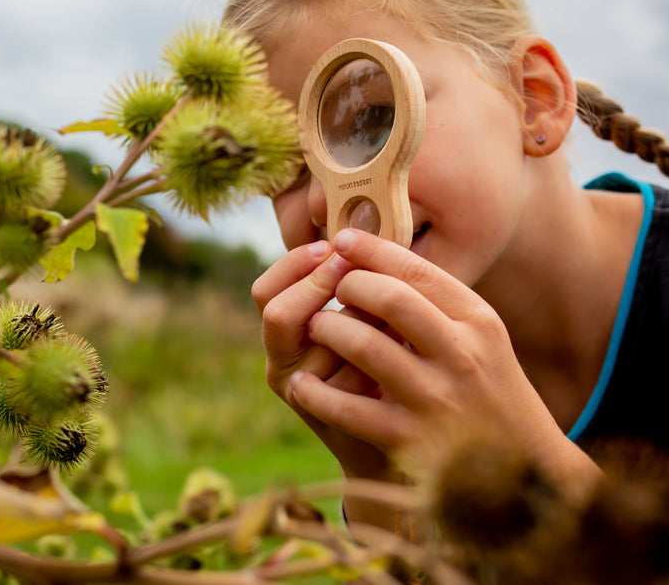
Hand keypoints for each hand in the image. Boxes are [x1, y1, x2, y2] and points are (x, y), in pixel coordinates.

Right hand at [252, 239, 401, 482]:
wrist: (403, 432)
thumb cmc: (387, 360)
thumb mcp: (366, 316)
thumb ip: (356, 283)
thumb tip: (363, 235)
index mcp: (284, 332)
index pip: (265, 291)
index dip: (295, 265)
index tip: (332, 246)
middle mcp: (282, 364)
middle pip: (277, 314)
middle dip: (318, 287)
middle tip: (353, 271)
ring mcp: (302, 394)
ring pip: (319, 343)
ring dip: (358, 321)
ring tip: (391, 315)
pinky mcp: (332, 418)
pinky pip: (350, 380)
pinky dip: (378, 359)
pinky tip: (402, 353)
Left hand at [293, 229, 593, 484]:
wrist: (519, 477)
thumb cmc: (489, 395)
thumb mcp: (482, 342)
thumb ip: (440, 304)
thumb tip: (377, 258)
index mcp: (480, 324)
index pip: (420, 272)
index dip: (373, 251)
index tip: (342, 240)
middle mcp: (462, 357)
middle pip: (392, 299)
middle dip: (350, 285)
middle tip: (331, 287)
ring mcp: (435, 400)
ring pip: (365, 345)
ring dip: (329, 329)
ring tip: (317, 328)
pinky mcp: (408, 440)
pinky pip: (347, 408)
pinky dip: (317, 392)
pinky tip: (304, 384)